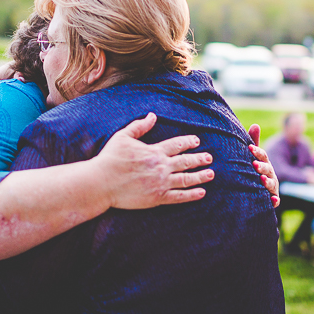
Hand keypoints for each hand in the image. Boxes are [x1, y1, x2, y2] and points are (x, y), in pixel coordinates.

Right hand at [95, 113, 213, 209]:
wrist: (102, 182)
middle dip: (199, 159)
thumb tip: (153, 115)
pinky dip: (192, 195)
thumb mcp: (123, 137)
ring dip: (200, 176)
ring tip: (211, 174)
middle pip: (186, 161)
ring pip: (186, 179)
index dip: (188, 142)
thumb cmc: (110, 159)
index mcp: (154, 151)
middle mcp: (161, 166)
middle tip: (209, 158)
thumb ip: (140, 126)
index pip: (177, 145)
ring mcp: (161, 183)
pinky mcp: (158, 198)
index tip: (197, 141)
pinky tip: (201, 192)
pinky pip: (179, 196)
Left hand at [247, 124, 279, 206]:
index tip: (250, 148)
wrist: (253, 190)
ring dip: (267, 182)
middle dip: (262, 167)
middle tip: (254, 165)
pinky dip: (274, 201)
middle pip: (268, 169)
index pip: (262, 155)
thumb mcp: (253, 157)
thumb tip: (255, 124)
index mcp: (264, 163)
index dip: (257, 152)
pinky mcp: (272, 199)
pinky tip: (272, 200)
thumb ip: (254, 142)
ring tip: (262, 180)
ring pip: (272, 184)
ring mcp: (272, 187)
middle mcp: (270, 174)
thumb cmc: (253, 170)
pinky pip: (275, 201)